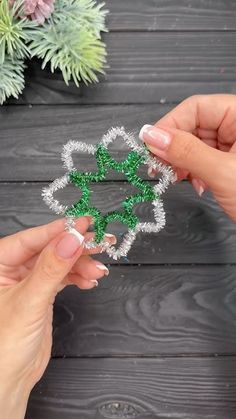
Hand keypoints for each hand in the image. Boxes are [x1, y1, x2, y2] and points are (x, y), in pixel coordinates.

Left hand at [0, 218, 115, 418]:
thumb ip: (51, 269)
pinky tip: (90, 280)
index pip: (31, 239)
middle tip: (100, 242)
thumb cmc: (5, 345)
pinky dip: (79, 277)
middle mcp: (13, 269)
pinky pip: (64, 276)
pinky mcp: (43, 291)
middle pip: (49, 248)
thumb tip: (71, 240)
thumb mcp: (30, 301)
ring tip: (98, 270)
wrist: (11, 378)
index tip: (83, 224)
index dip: (59, 230)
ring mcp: (29, 280)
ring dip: (82, 264)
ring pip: (60, 261)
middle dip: (76, 247)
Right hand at [139, 94, 235, 220]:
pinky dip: (195, 172)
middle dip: (175, 148)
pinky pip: (205, 159)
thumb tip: (151, 135)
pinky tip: (196, 185)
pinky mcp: (233, 162)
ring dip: (183, 162)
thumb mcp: (222, 172)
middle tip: (159, 168)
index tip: (149, 146)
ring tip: (178, 179)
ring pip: (196, 144)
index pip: (196, 108)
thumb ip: (185, 151)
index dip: (169, 125)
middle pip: (194, 126)